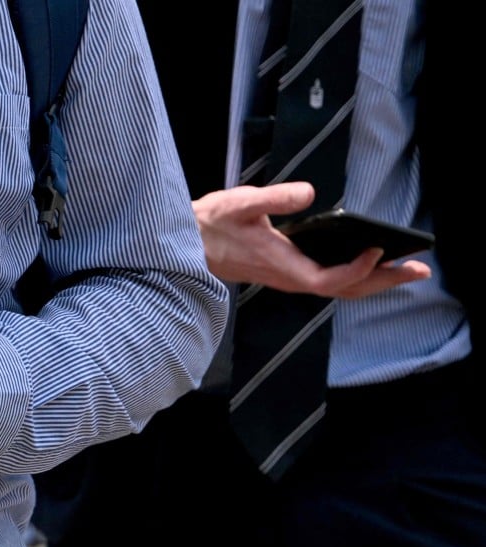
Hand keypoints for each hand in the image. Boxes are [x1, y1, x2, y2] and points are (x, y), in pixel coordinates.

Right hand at [194, 182, 430, 298]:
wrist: (188, 243)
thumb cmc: (212, 225)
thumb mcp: (241, 203)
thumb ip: (275, 196)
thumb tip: (310, 193)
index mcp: (282, 266)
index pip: (329, 279)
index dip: (358, 269)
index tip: (379, 249)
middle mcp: (289, 278)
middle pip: (344, 290)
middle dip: (383, 281)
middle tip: (420, 270)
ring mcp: (289, 278)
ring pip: (339, 289)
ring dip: (373, 281)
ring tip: (405, 271)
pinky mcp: (287, 273)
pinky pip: (328, 282)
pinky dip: (354, 277)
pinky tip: (368, 265)